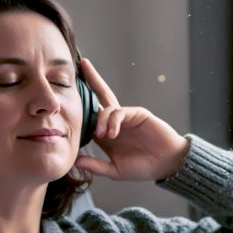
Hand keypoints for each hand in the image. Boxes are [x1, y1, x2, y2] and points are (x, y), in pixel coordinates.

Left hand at [73, 58, 191, 181]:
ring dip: (100, 120)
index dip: (79, 108)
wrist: (167, 164)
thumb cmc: (143, 167)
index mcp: (107, 134)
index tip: (65, 100)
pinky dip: (113, 121)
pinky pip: (120, 112)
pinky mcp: (138, 113)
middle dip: (91, 79)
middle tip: (81, 62)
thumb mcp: (115, 170)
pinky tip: (113, 134)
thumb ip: (95, 165)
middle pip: (100, 96)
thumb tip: (74, 161)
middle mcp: (116, 121)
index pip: (90, 116)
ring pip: (106, 108)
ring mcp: (126, 116)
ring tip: (102, 135)